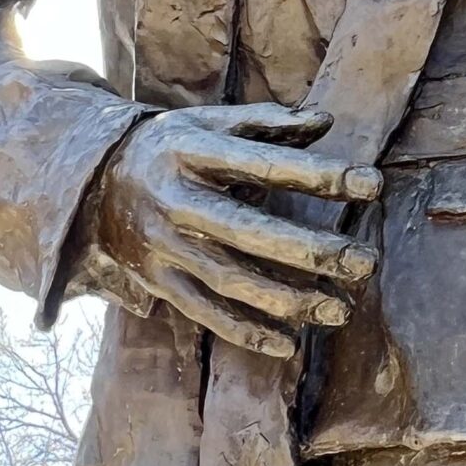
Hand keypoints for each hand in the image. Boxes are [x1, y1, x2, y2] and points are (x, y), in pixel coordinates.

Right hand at [87, 105, 380, 357]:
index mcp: (192, 152)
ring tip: (341, 309)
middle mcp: (176, 200)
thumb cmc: (171, 148)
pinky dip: (244, 332)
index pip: (267, 165)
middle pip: (250, 231)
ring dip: (289, 299)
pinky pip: (203, 311)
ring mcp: (164, 245)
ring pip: (231, 280)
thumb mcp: (209, 123)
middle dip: (312, 251)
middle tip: (365, 262)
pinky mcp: (157, 280)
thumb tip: (325, 122)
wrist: (91, 182)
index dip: (321, 175)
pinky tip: (289, 344)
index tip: (374, 184)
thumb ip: (268, 123)